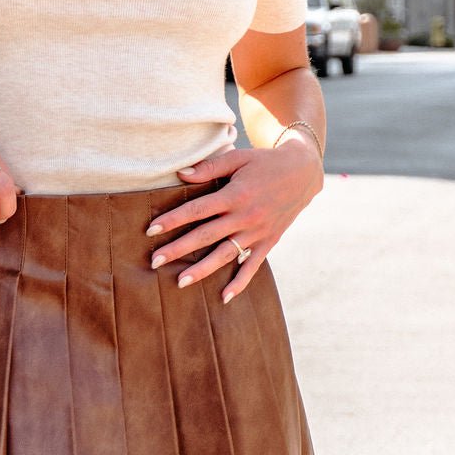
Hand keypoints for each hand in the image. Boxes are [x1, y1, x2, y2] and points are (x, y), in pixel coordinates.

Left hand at [147, 141, 323, 302]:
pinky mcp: (269, 242)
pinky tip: (224, 297)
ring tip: (180, 282)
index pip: (197, 209)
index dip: (173, 220)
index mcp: (235, 194)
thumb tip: (180, 174)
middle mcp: (245, 216)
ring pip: (225, 255)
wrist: (303, 173)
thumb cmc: (265, 162)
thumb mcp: (239, 158)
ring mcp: (258, 232)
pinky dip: (240, 282)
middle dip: (178, 249)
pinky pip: (252, 265)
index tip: (151, 230)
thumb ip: (210, 167)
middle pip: (205, 236)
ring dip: (202, 270)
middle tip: (154, 261)